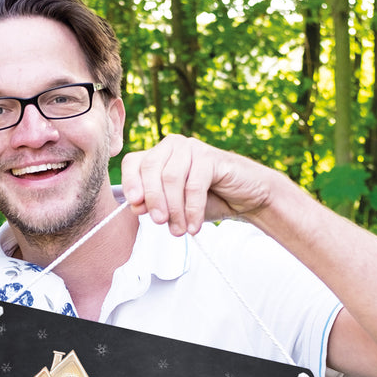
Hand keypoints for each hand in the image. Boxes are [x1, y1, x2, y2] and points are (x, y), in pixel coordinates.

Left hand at [120, 135, 273, 235]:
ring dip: (174, 209)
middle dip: (153, 200)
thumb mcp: (174, 207)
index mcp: (158, 155)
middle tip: (160, 223)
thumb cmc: (207, 201)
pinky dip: (192, 210)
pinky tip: (194, 226)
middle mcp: (172, 146)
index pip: (133, 162)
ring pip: (171, 178)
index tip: (135, 205)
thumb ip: (153, 205)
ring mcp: (192, 148)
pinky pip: (194, 185)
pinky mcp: (211, 156)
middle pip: (150, 169)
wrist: (245, 199)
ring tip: (180, 230)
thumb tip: (135, 205)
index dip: (130, 182)